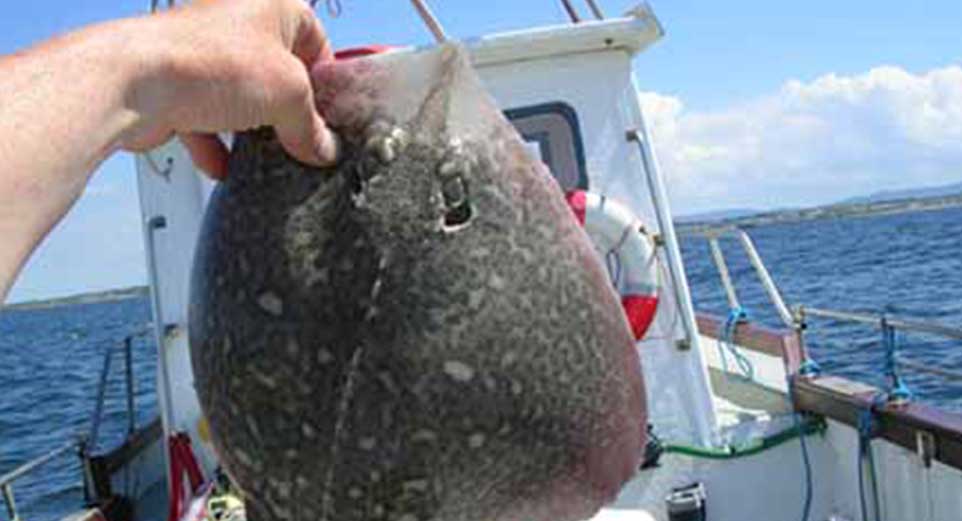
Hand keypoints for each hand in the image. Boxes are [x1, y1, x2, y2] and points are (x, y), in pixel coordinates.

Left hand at [121, 0, 337, 177]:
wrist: (134, 83)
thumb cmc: (214, 65)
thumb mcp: (289, 95)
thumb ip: (311, 126)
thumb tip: (322, 149)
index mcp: (271, 4)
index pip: (316, 39)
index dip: (326, 80)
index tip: (332, 116)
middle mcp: (234, 20)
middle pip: (276, 72)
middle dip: (288, 110)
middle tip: (302, 140)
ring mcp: (201, 53)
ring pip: (239, 95)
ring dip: (251, 129)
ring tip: (268, 158)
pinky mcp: (173, 84)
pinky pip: (202, 118)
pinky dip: (213, 144)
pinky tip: (224, 168)